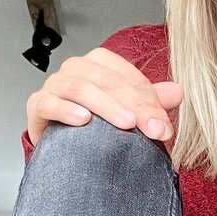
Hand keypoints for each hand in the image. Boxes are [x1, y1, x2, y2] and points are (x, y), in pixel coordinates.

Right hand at [26, 46, 183, 152]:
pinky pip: (49, 103)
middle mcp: (76, 69)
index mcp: (100, 64)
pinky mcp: (37, 104)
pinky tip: (83, 120)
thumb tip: (178, 92)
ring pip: (81, 87)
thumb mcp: (129, 114)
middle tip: (151, 130)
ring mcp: (55, 85)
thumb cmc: (97, 128)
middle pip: (108, 80)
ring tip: (125, 123)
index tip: (162, 126)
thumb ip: (151, 102)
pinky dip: (66, 110)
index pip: (129, 76)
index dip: (149, 101)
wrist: (65, 151)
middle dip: (134, 105)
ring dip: (106, 105)